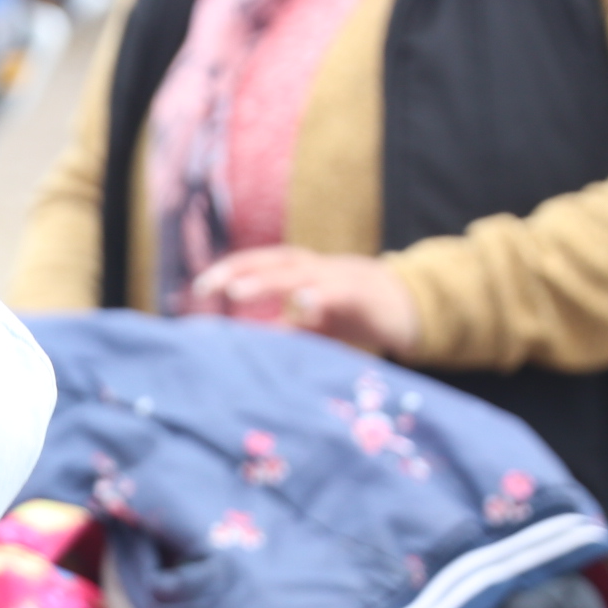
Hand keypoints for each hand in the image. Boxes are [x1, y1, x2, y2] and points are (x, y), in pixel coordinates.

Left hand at [186, 248, 421, 359]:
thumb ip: (281, 330)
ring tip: (235, 291)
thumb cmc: (355, 314)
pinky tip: (301, 305)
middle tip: (204, 286)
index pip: (258, 264)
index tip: (197, 288)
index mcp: (301, 273)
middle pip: (271, 262)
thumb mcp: (312, 324)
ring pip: (296, 274)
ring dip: (265, 281)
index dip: (228, 271)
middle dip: (236, 271)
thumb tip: (243, 345)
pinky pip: (337, 292)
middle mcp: (314, 269)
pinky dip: (317, 297)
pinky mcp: (360, 294)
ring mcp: (338, 278)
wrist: (410, 306)